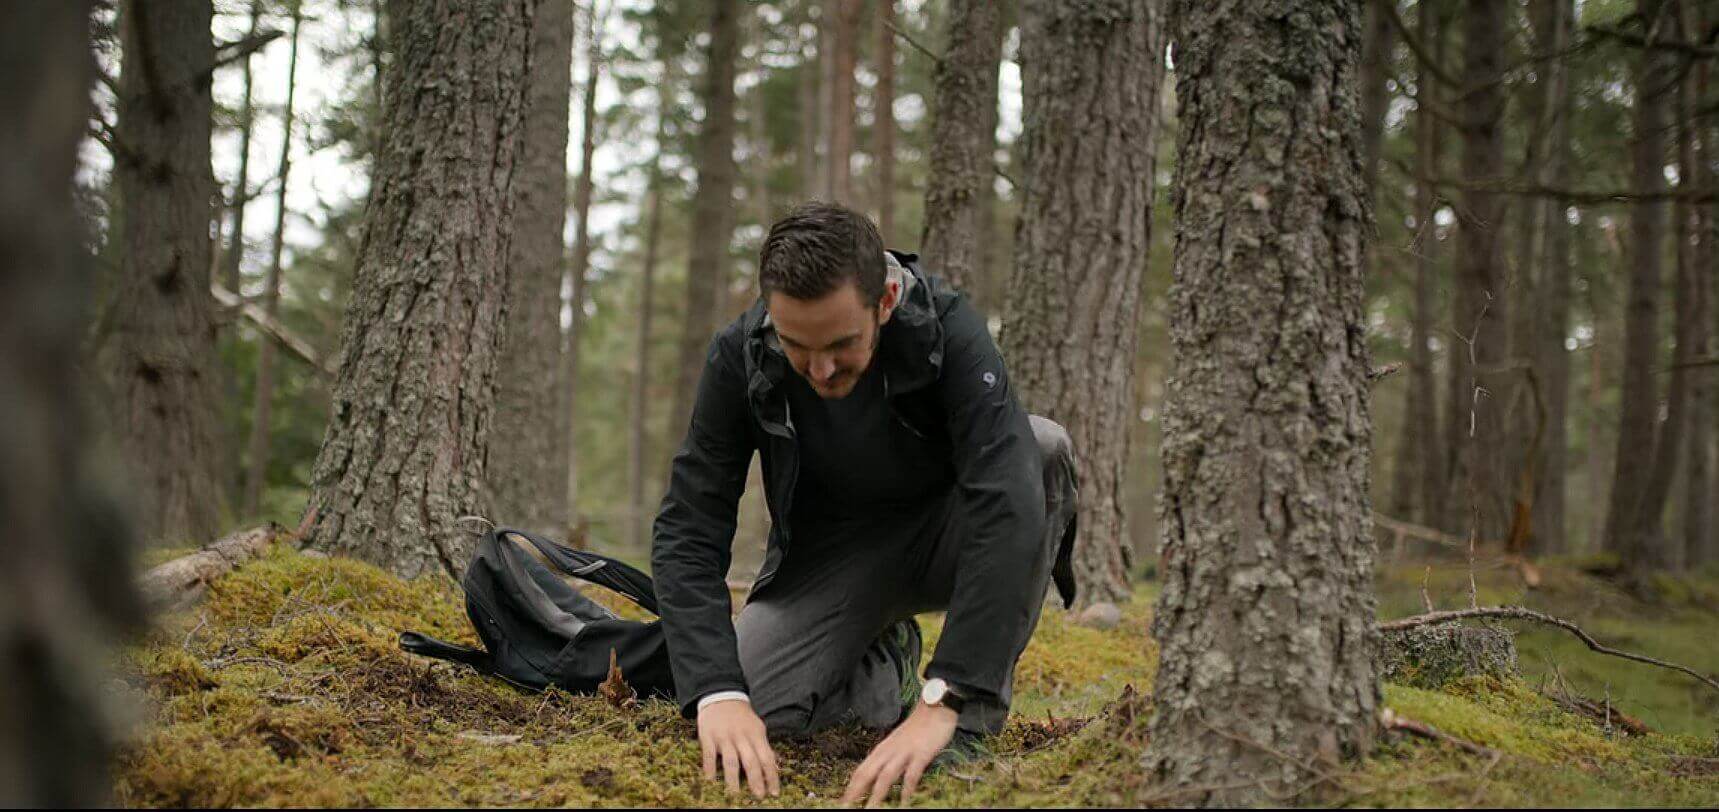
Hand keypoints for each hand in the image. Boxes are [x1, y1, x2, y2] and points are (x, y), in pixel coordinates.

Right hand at [696, 698, 779, 797]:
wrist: (721, 696)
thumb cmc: (741, 717)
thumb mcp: (757, 728)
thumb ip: (763, 746)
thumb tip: (774, 766)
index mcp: (756, 734)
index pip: (767, 758)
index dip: (772, 776)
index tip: (774, 792)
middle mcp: (742, 736)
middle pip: (751, 761)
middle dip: (756, 780)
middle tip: (759, 796)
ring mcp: (725, 737)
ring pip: (731, 760)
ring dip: (733, 779)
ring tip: (736, 794)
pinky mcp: (708, 736)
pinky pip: (709, 754)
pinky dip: (710, 768)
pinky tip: (711, 780)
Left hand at [840, 702, 957, 807]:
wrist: (936, 706)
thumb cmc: (918, 728)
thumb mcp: (898, 743)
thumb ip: (888, 759)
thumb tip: (878, 777)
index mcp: (882, 750)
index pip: (860, 771)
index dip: (850, 788)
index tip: (843, 801)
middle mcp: (889, 751)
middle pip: (867, 774)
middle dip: (855, 792)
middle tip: (846, 807)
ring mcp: (904, 752)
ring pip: (886, 776)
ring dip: (876, 795)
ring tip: (870, 810)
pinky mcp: (921, 754)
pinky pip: (912, 774)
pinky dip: (906, 788)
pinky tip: (904, 801)